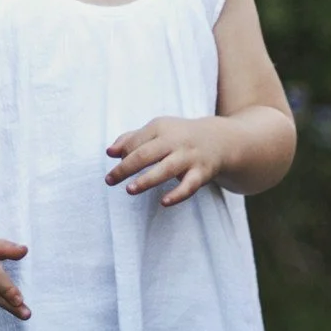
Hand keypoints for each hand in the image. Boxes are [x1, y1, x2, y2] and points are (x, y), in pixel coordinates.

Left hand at [104, 116, 229, 204]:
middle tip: (109, 180)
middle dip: (126, 168)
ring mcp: (189, 157)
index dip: (123, 153)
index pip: (136, 141)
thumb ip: (132, 139)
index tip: (116, 164)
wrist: (220, 140)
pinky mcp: (202, 173)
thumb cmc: (180, 136)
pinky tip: (164, 202)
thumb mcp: (157, 131)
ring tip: (129, 190)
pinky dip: (177, 194)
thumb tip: (109, 152)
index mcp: (161, 128)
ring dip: (147, 180)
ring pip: (166, 169)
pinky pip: (189, 185)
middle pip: (146, 154)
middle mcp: (175, 141)